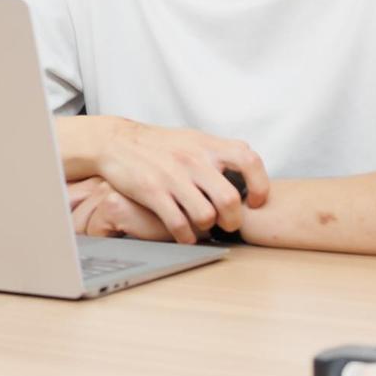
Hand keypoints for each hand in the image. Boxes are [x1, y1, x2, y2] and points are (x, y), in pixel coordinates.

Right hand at [80, 115, 268, 243]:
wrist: (116, 141)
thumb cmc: (158, 144)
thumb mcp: (193, 139)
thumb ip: (220, 153)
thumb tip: (248, 171)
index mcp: (207, 145)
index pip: (249, 161)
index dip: (260, 185)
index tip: (255, 201)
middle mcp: (193, 159)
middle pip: (229, 199)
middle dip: (233, 220)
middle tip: (228, 223)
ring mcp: (172, 176)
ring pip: (206, 215)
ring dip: (208, 227)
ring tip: (203, 226)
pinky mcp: (152, 192)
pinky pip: (178, 224)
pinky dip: (186, 236)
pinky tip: (184, 234)